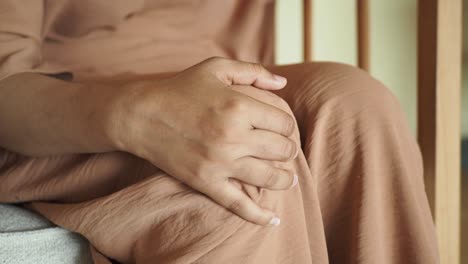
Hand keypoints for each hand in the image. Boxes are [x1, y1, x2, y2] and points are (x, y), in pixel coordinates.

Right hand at [110, 57, 298, 225]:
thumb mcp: (216, 68)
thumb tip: (283, 84)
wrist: (141, 115)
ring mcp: (220, 162)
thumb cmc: (180, 89)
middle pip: (282, 151)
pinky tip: (274, 221)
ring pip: (269, 178)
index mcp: (239, 106)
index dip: (288, 127)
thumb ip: (253, 71)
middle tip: (283, 151)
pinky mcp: (206, 182)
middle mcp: (233, 136)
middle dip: (288, 151)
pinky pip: (239, 205)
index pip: (285, 124)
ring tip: (286, 178)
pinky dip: (260, 216)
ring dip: (284, 179)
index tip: (281, 129)